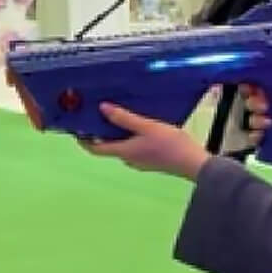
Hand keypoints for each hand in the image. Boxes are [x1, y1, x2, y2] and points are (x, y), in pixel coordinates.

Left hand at [83, 103, 210, 178]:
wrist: (194, 164)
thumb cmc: (169, 145)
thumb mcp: (147, 127)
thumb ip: (124, 118)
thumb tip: (102, 108)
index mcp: (123, 151)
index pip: (94, 149)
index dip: (83, 139)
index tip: (77, 127)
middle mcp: (128, 159)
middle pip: (109, 146)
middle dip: (103, 132)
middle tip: (102, 114)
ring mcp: (141, 162)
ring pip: (123, 146)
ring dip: (120, 134)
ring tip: (123, 116)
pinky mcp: (152, 161)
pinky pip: (135, 148)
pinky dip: (132, 137)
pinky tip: (142, 127)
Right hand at [243, 86, 271, 174]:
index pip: (264, 87)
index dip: (254, 84)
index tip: (253, 86)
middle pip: (253, 101)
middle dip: (255, 102)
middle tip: (265, 106)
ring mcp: (267, 127)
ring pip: (252, 118)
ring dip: (257, 119)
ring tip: (270, 123)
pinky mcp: (264, 142)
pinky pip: (253, 137)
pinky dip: (256, 135)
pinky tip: (264, 136)